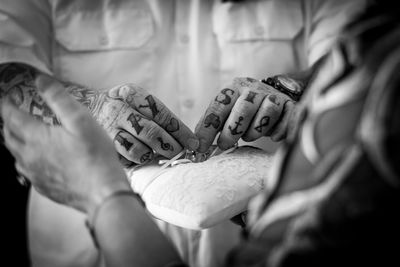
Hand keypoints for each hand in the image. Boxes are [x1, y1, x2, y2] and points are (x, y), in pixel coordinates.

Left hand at [1, 75, 129, 213]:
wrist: (102, 192)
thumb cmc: (95, 155)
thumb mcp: (81, 120)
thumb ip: (59, 98)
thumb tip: (40, 79)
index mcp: (36, 138)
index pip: (11, 118)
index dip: (6, 105)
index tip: (5, 98)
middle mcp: (29, 157)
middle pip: (9, 137)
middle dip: (7, 123)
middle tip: (12, 115)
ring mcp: (35, 175)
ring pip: (15, 156)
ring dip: (14, 143)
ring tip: (21, 136)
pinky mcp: (44, 188)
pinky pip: (26, 172)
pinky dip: (25, 161)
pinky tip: (36, 161)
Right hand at [78, 83, 198, 165]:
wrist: (87, 106)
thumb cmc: (123, 106)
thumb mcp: (137, 100)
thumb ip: (158, 116)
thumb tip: (186, 139)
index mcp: (132, 94)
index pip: (161, 114)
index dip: (180, 131)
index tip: (193, 142)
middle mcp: (118, 109)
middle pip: (151, 132)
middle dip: (170, 146)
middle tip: (180, 152)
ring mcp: (108, 128)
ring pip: (137, 149)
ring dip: (152, 154)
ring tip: (157, 153)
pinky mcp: (102, 146)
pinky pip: (125, 159)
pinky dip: (136, 159)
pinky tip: (139, 155)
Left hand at [195, 77, 296, 151]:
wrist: (273, 91)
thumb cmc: (242, 107)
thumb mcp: (225, 109)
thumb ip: (211, 123)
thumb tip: (196, 145)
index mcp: (233, 88)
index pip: (218, 107)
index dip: (208, 128)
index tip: (200, 146)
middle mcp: (253, 89)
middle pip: (244, 108)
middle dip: (232, 131)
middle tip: (226, 144)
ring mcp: (273, 96)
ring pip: (267, 112)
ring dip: (256, 131)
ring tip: (249, 135)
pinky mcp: (289, 105)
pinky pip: (287, 119)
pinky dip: (279, 131)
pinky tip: (272, 135)